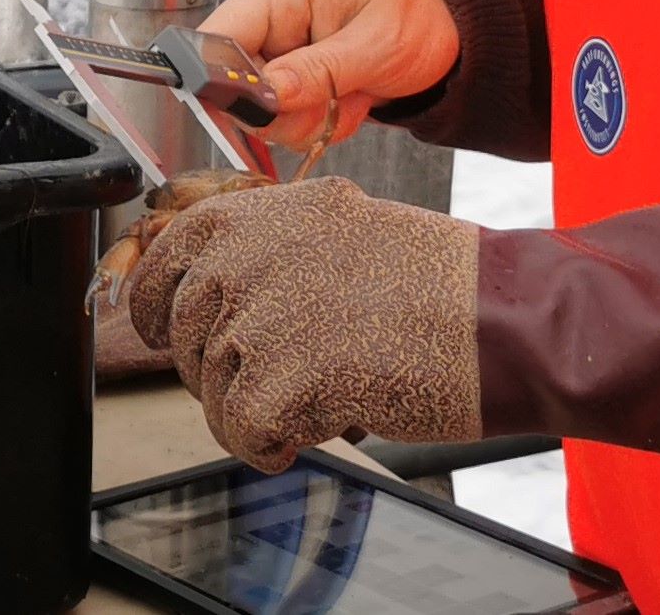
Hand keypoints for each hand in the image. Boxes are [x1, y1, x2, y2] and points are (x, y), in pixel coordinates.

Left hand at [125, 177, 482, 469]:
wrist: (501, 318)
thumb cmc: (435, 284)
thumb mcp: (334, 231)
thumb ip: (264, 253)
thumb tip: (205, 292)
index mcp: (255, 214)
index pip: (162, 258)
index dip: (158, 307)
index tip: (163, 333)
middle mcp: (246, 256)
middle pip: (184, 336)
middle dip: (219, 370)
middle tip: (280, 378)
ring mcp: (260, 316)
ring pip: (211, 392)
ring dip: (253, 411)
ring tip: (319, 396)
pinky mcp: (282, 380)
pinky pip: (239, 432)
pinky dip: (268, 446)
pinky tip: (312, 431)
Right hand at [204, 0, 457, 150]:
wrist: (449, 30)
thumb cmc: (416, 16)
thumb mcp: (376, 43)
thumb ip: (319, 69)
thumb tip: (267, 94)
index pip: (215, 38)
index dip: (225, 79)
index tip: (266, 105)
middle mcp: (271, 24)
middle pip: (232, 86)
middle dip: (282, 109)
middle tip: (333, 99)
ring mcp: (281, 56)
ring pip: (259, 114)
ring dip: (306, 121)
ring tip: (350, 97)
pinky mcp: (294, 84)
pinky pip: (284, 124)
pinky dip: (317, 126)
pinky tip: (348, 103)